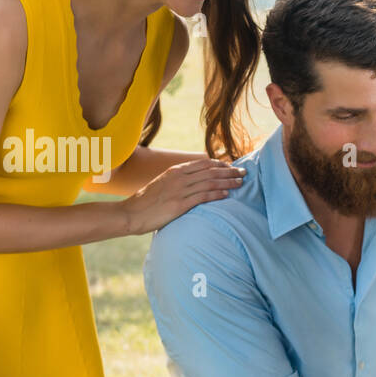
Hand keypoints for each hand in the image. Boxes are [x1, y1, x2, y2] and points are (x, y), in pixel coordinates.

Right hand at [121, 157, 243, 234]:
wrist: (131, 213)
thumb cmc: (146, 202)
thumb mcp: (162, 184)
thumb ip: (177, 180)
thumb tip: (192, 181)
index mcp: (175, 171)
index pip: (203, 163)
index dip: (220, 164)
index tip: (231, 166)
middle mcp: (179, 177)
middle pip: (210, 171)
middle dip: (229, 171)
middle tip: (244, 172)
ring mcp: (179, 190)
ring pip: (210, 182)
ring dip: (228, 182)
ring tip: (241, 183)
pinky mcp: (179, 204)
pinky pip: (202, 197)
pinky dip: (216, 194)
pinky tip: (227, 195)